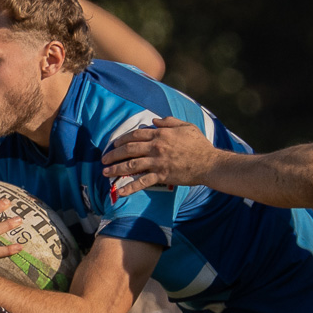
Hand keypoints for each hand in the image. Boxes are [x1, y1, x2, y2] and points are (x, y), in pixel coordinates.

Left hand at [100, 117, 214, 192]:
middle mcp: (156, 147)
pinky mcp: (162, 175)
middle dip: (114, 154)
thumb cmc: (199, 144)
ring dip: (116, 169)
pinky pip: (142, 182)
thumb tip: (153, 121)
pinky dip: (130, 187)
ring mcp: (158, 162)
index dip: (122, 139)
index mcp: (160, 134)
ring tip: (105, 173)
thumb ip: (169, 121)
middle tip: (104, 159)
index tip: (114, 144)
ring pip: (131, 165)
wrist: (209, 162)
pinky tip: (120, 191)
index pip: (136, 135)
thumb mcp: (185, 126)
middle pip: (129, 149)